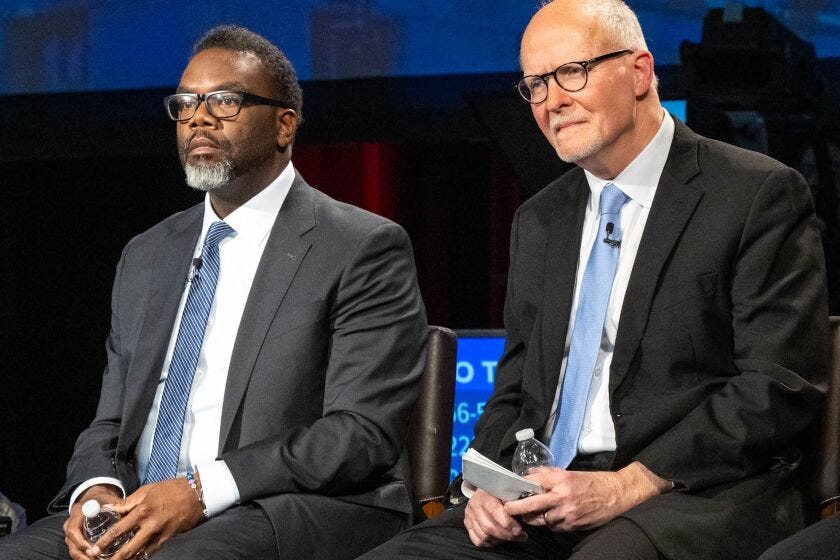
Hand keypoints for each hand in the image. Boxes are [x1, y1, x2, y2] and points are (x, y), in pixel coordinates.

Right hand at [64, 484, 121, 559]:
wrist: (94, 498)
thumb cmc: (102, 499)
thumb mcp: (108, 500)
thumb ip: (117, 505)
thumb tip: (130, 512)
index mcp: (77, 513)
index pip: (73, 531)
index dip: (81, 542)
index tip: (92, 551)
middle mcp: (70, 524)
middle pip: (71, 544)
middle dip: (82, 555)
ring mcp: (71, 533)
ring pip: (73, 549)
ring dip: (83, 558)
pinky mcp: (75, 539)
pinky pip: (77, 550)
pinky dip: (85, 557)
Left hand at [88, 477, 204, 558]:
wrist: (196, 493)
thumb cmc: (170, 489)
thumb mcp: (147, 490)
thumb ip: (127, 502)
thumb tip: (109, 509)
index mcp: (142, 511)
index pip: (118, 530)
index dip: (105, 541)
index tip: (95, 549)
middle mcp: (150, 525)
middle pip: (129, 548)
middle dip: (115, 558)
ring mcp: (161, 533)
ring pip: (141, 553)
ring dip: (129, 559)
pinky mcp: (169, 537)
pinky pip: (153, 550)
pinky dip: (143, 556)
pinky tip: (136, 559)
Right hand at [463, 489, 526, 547]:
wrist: (485, 490)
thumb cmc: (498, 491)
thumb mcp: (505, 490)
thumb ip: (512, 500)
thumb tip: (523, 512)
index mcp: (483, 494)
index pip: (493, 510)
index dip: (507, 522)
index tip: (519, 530)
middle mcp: (474, 505)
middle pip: (489, 527)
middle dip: (507, 535)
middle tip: (521, 536)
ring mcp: (469, 516)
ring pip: (484, 536)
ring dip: (501, 540)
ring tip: (513, 538)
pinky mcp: (468, 524)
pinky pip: (478, 540)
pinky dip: (490, 543)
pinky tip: (500, 539)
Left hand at [503, 462, 669, 531]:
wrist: (615, 494)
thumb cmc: (592, 481)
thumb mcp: (569, 472)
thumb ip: (549, 474)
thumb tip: (529, 474)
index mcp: (561, 479)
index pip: (534, 482)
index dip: (520, 486)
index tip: (510, 489)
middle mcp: (562, 495)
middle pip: (532, 503)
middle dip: (516, 507)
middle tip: (506, 508)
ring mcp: (567, 512)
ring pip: (541, 518)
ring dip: (534, 517)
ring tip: (530, 514)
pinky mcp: (572, 524)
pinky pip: (553, 526)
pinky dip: (550, 523)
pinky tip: (552, 517)